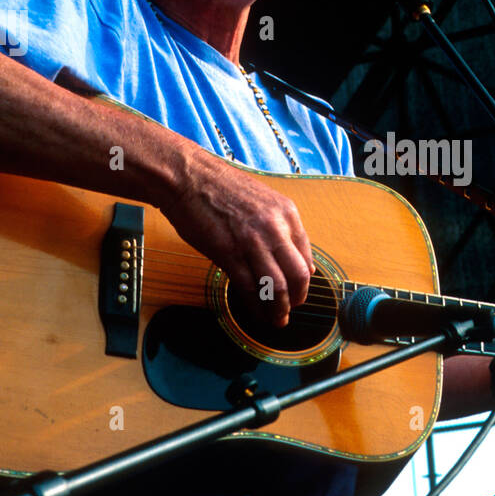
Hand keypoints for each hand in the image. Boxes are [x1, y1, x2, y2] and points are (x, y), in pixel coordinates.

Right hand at [161, 150, 312, 326]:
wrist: (188, 176)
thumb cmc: (220, 188)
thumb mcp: (263, 201)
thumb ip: (280, 226)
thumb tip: (294, 257)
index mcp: (286, 213)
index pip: (307, 256)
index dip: (304, 280)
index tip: (298, 291)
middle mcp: (275, 228)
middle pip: (298, 275)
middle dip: (297, 298)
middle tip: (290, 309)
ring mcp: (252, 242)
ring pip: (277, 287)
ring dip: (278, 309)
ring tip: (276, 319)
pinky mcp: (228, 253)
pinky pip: (249, 288)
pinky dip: (256, 306)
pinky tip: (256, 312)